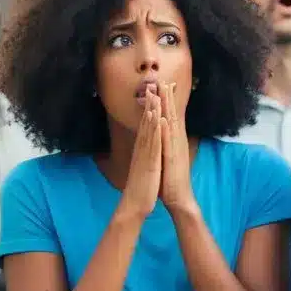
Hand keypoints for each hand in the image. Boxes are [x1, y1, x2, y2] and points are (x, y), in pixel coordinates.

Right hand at [122, 89, 162, 217]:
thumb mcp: (144, 167)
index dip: (150, 110)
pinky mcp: (149, 161)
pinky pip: (152, 142)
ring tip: (154, 94)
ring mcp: (145, 154)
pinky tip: (156, 117)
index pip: (147, 126)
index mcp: (143, 151)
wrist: (135, 205)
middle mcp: (142, 149)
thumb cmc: (142, 187)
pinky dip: (153, 128)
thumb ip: (144, 156)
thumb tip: (145, 149)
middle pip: (146, 123)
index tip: (154, 94)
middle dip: (150, 104)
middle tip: (153, 85)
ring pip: (148, 128)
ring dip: (151, 111)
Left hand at [159, 82, 195, 211]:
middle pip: (174, 116)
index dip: (169, 101)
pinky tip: (165, 118)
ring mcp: (176, 149)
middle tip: (165, 80)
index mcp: (175, 142)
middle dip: (169, 98)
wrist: (179, 198)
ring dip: (169, 108)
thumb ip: (166, 146)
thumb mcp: (168, 159)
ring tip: (164, 93)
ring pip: (172, 124)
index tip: (165, 86)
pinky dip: (167, 129)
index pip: (173, 117)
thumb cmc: (171, 180)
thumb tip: (163, 136)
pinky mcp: (173, 158)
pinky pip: (169, 141)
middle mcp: (177, 142)